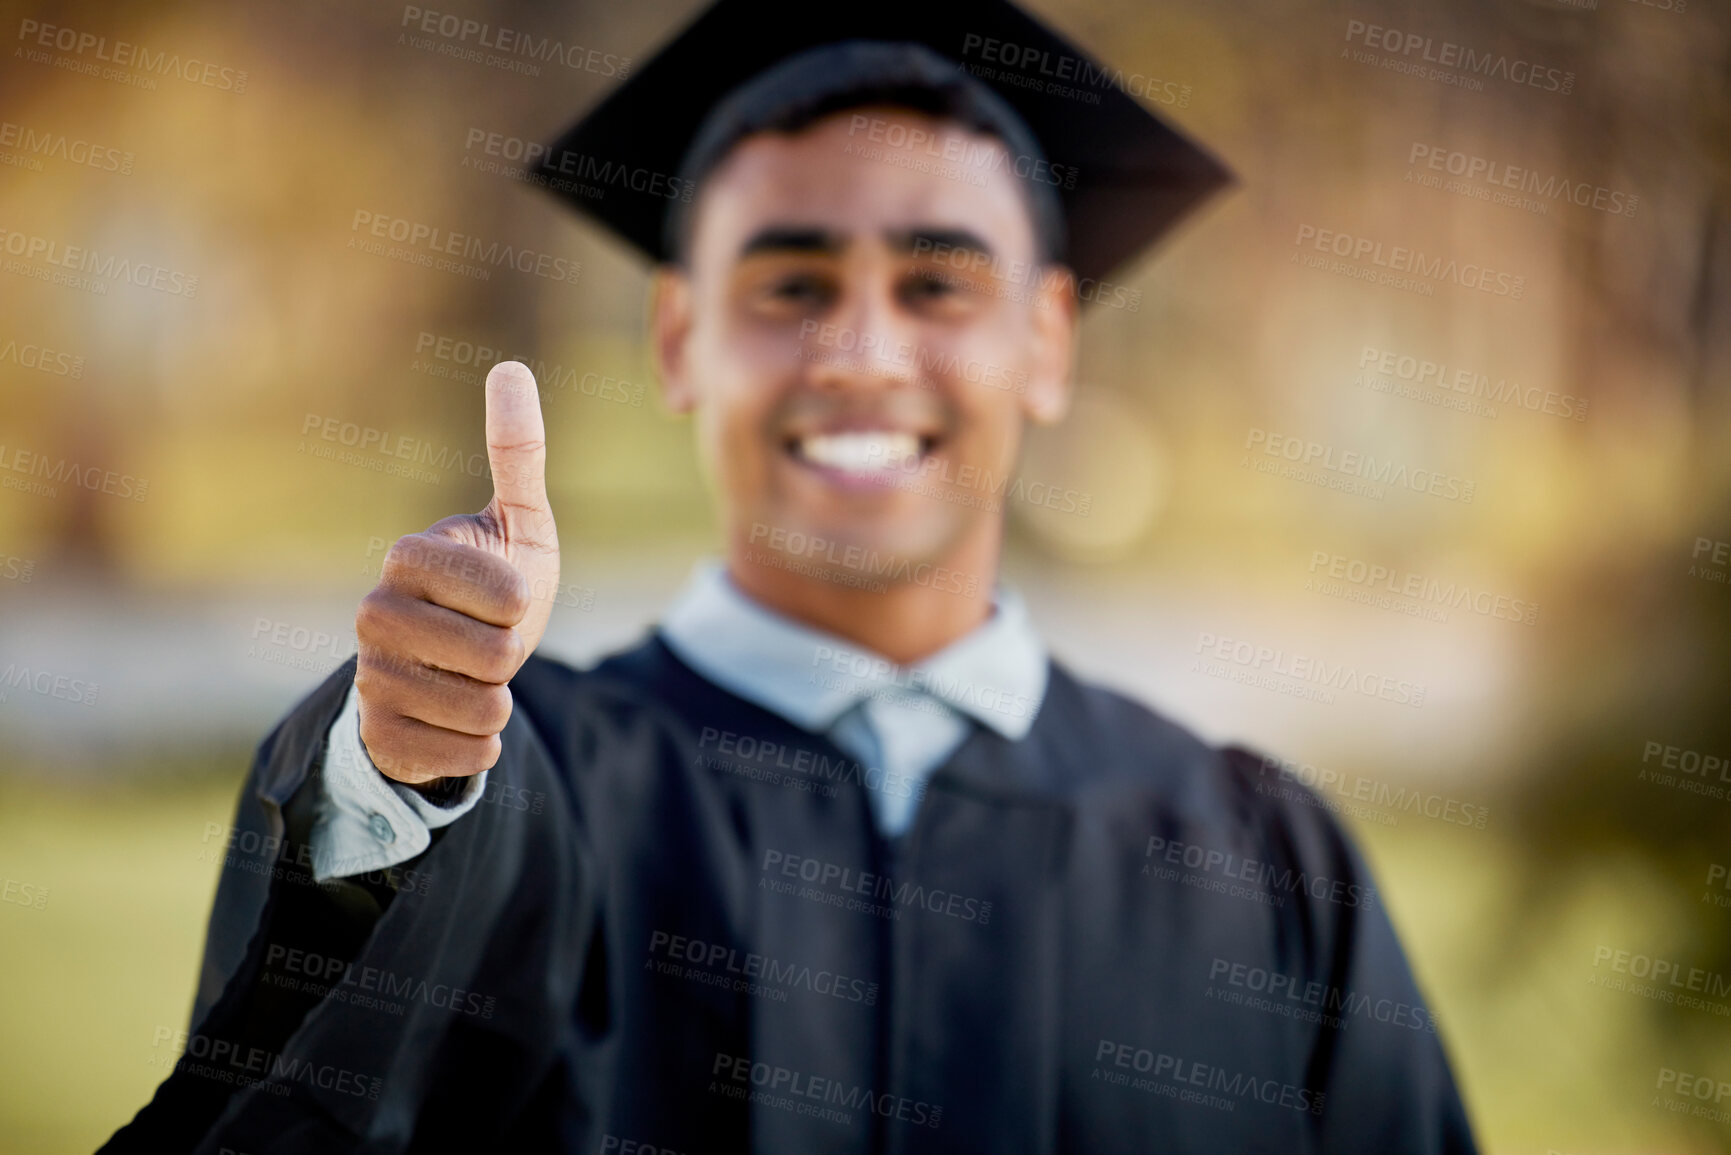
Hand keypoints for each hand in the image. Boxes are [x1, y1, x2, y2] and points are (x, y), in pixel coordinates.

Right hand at [354, 362, 559, 784]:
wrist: (456, 670)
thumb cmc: (496, 590)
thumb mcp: (521, 523)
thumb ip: (518, 453)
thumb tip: (510, 369)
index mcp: (409, 556)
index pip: (507, 594)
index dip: (523, 601)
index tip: (501, 594)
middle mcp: (373, 613)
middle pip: (497, 657)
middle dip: (514, 657)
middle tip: (488, 643)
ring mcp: (367, 678)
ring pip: (481, 711)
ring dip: (498, 702)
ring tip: (472, 679)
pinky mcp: (375, 737)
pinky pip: (461, 757)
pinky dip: (480, 747)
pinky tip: (457, 722)